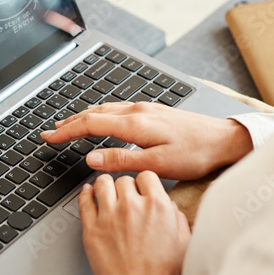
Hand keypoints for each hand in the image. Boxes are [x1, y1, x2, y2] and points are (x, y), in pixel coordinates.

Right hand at [41, 102, 251, 180]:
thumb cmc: (196, 154)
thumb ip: (122, 161)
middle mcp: (138, 111)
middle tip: (50, 132)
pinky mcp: (154, 111)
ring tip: (68, 126)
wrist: (225, 139)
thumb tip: (91, 160)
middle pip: (94, 113)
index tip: (49, 137)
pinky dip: (100, 115)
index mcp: (135, 124)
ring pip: (105, 109)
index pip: (90, 124)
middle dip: (69, 123)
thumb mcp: (158, 165)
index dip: (67, 132)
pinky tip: (101, 121)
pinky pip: (117, 110)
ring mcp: (146, 109)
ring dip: (83, 117)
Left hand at [81, 171, 190, 274]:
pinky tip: (88, 192)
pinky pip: (84, 201)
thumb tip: (170, 207)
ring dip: (105, 185)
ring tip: (107, 190)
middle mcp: (132, 206)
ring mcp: (109, 215)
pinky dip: (86, 193)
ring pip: (102, 184)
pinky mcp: (91, 228)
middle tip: (126, 196)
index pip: (147, 175)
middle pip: (124, 179)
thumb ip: (177, 219)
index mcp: (157, 206)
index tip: (142, 188)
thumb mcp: (184, 243)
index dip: (145, 182)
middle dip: (126, 186)